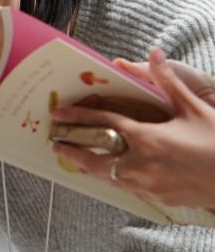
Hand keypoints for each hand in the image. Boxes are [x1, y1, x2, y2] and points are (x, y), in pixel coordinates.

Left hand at [51, 47, 214, 208]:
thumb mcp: (195, 108)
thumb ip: (169, 82)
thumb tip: (155, 53)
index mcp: (148, 138)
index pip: (104, 124)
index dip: (79, 118)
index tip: (60, 115)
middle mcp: (141, 164)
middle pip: (95, 158)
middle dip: (73, 150)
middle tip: (56, 143)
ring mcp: (147, 185)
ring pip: (107, 177)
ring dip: (90, 167)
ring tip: (75, 160)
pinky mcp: (157, 198)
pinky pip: (126, 188)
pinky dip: (114, 179)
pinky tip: (111, 175)